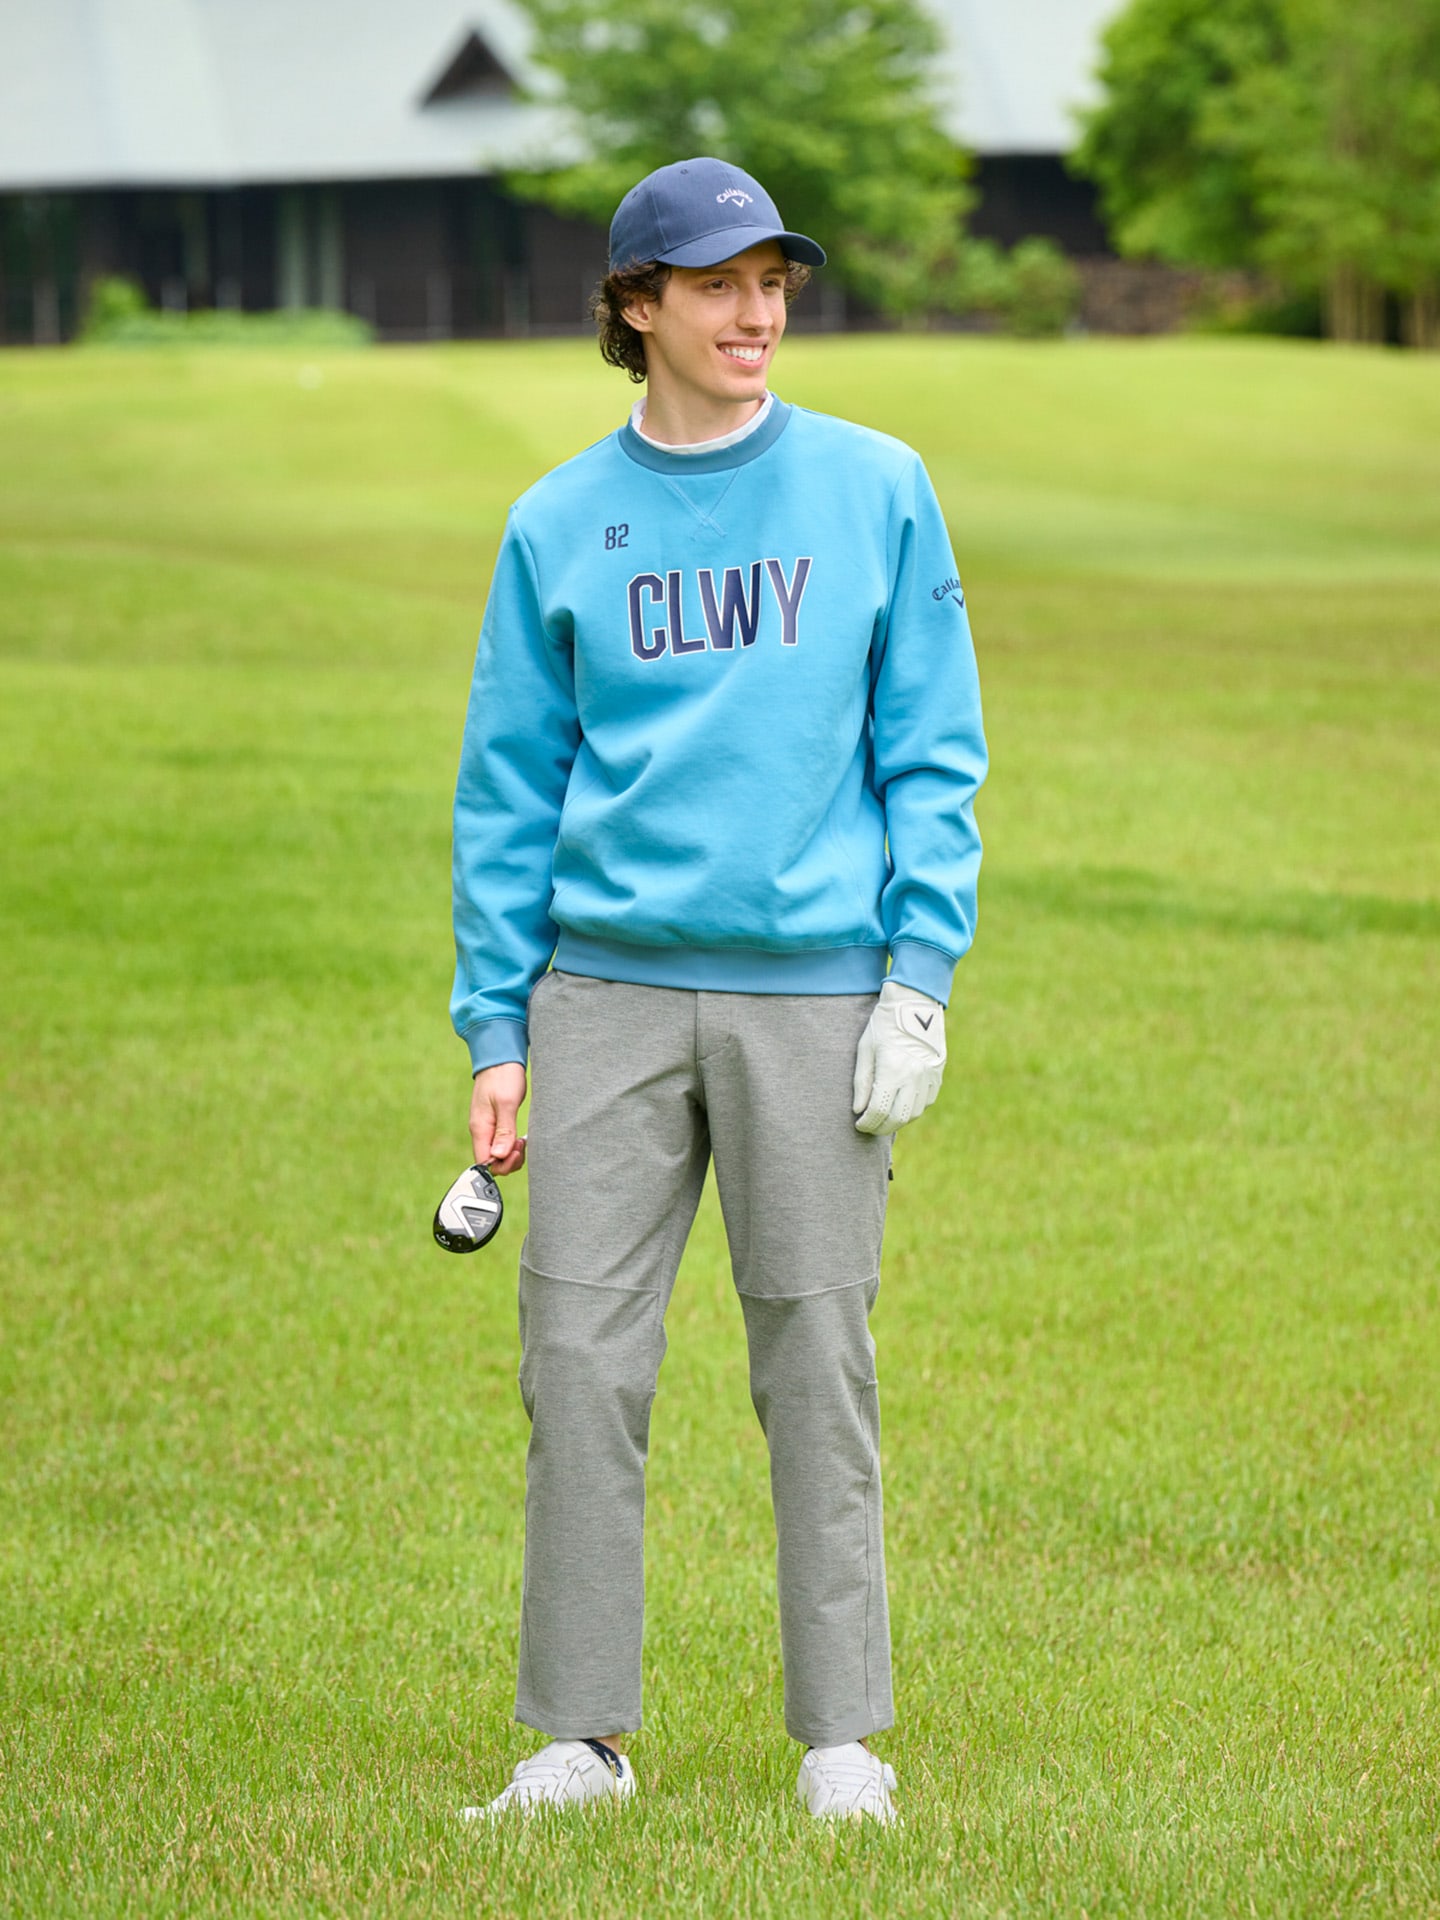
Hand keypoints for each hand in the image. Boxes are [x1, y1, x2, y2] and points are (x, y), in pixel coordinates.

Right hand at [470, 1063, 527, 1174]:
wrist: (500, 1058)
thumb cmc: (503, 1076)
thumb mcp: (506, 1103)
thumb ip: (504, 1131)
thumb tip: (499, 1156)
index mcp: (480, 1128)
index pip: (484, 1161)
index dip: (502, 1164)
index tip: (517, 1151)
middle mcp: (481, 1131)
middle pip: (491, 1161)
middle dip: (509, 1160)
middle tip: (521, 1145)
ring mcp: (487, 1128)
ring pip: (497, 1154)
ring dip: (511, 1154)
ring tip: (522, 1140)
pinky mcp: (495, 1123)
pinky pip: (501, 1144)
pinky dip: (511, 1146)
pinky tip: (520, 1138)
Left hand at [852, 982, 945, 1135]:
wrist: (914, 1004)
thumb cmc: (883, 1025)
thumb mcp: (865, 1050)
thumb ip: (862, 1082)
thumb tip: (858, 1110)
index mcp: (893, 1070)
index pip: (878, 1110)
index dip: (867, 1123)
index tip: (859, 1124)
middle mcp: (914, 1076)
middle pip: (898, 1118)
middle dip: (881, 1127)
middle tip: (869, 1126)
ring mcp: (929, 1077)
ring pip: (914, 1114)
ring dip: (897, 1120)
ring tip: (883, 1116)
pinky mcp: (938, 1075)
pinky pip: (926, 1102)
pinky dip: (912, 1109)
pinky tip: (900, 1104)